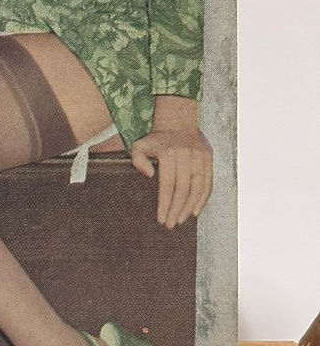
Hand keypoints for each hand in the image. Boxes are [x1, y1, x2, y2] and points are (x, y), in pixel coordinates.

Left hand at [130, 96, 212, 228]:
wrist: (178, 121)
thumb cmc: (156, 139)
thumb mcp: (140, 144)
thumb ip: (137, 159)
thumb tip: (149, 175)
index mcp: (168, 154)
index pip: (167, 185)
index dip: (165, 204)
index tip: (161, 219)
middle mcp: (185, 156)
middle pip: (182, 190)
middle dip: (176, 210)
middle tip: (171, 224)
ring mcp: (199, 157)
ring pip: (197, 188)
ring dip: (190, 207)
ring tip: (181, 220)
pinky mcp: (208, 159)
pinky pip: (208, 183)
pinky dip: (203, 199)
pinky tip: (196, 211)